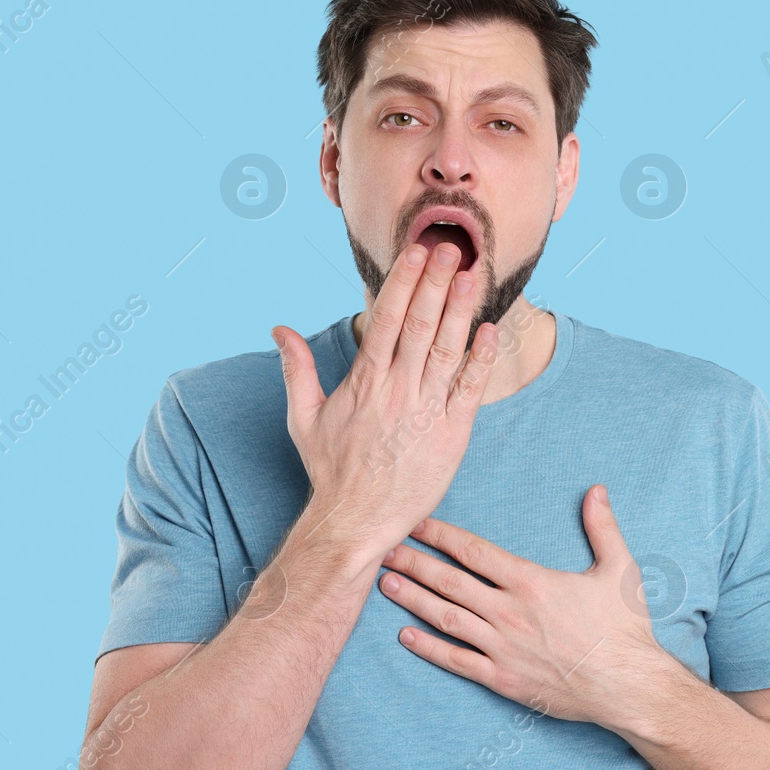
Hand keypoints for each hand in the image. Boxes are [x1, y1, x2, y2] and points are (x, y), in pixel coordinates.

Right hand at [272, 241, 497, 568]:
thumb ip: (297, 369)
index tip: (417, 251)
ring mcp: (425, 411)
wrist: (354, 521)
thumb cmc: (331, 471)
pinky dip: (480, 360)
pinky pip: (469, 390)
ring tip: (473, 276)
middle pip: (421, 324)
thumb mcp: (304, 417)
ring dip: (461, 310)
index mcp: (365, 380)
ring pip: (447, 350)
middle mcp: (396, 389)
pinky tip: (489, 332)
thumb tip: (279, 330)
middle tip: (452, 248)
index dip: (405, 281)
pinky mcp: (451, 435)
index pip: (387, 318)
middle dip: (437, 282)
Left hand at [377, 485, 670, 729]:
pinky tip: (405, 636)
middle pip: (449, 582)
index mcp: (531, 582)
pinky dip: (429, 648)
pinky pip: (457, 661)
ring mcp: (503, 647)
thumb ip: (603, 527)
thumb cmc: (625, 629)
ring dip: (413, 600)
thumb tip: (597, 490)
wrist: (630, 687)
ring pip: (446, 618)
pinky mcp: (503, 679)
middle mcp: (509, 612)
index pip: (473, 552)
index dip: (439, 535)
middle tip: (382, 550)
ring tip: (385, 585)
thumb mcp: (619, 570)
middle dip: (413, 563)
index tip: (414, 523)